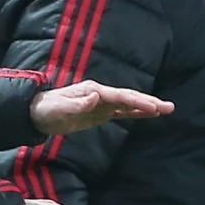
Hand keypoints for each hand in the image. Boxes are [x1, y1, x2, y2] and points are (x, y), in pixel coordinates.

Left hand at [30, 80, 173, 135]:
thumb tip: (96, 97)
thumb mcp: (60, 109)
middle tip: (168, 107)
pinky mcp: (99, 113)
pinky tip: (148, 114)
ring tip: (166, 109)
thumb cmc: (47, 110)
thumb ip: (79, 104)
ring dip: (147, 106)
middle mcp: (99, 94)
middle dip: (149, 102)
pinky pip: (121, 113)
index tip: (152, 107)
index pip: (119, 96)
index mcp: (92, 90)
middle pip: (128, 97)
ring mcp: (100, 103)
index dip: (136, 101)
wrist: (36, 113)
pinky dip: (135, 112)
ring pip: (128, 104)